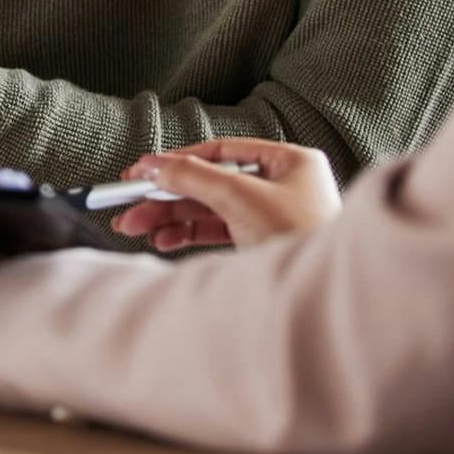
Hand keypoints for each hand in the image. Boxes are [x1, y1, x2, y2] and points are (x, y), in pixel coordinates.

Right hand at [109, 138, 340, 251]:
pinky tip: (162, 241)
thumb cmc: (301, 237)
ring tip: (134, 228)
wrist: (326, 301)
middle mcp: (283, 187)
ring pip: (210, 210)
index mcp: (291, 162)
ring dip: (171, 218)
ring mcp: (272, 219)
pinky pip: (218, 233)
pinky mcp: (262, 246)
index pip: (222, 152)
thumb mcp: (241, 197)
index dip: (178, 160)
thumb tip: (153, 164)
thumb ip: (193, 177)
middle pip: (211, 183)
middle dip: (167, 196)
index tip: (141, 170)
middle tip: (127, 205)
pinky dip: (188, 236)